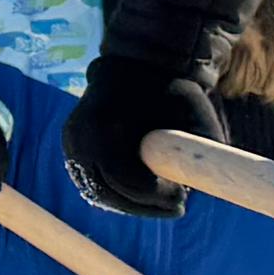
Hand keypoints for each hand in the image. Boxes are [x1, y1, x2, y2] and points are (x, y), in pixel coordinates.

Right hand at [66, 57, 219, 219]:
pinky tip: (145, 196)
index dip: (153, 196)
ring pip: (97, 192)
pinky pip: (92, 183)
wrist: (137, 66)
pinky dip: (118, 194)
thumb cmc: (168, 87)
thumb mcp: (192, 109)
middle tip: (177, 207)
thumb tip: (202, 185)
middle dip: (144, 206)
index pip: (122, 177)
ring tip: (163, 204)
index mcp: (102, 122)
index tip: (182, 199)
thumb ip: (199, 144)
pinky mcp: (72, 151)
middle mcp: (78, 136)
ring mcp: (71, 144)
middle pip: (107, 191)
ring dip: (131, 204)